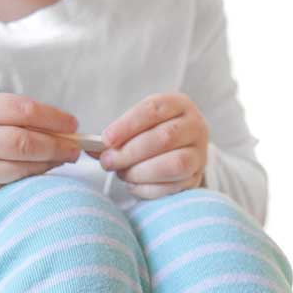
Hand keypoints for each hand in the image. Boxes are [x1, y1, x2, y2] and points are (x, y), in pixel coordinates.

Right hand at [0, 93, 79, 212]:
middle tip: (75, 148)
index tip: (72, 123)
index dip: (52, 117)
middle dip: (56, 145)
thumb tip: (55, 125)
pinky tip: (37, 174)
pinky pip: (5, 187)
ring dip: (47, 165)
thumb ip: (6, 114)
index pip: (21, 110)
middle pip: (24, 142)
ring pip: (19, 168)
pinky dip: (26, 180)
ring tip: (62, 160)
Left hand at [87, 92, 208, 198]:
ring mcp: (200, 154)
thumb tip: (91, 149)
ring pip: (174, 164)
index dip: (128, 125)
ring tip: (122, 173)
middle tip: (107, 161)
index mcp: (179, 104)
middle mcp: (195, 126)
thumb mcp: (138, 122)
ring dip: (141, 172)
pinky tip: (133, 185)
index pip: (153, 110)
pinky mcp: (197, 178)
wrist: (181, 146)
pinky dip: (149, 189)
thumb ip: (117, 133)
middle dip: (130, 152)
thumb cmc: (153, 130)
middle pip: (164, 138)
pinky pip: (174, 187)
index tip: (106, 139)